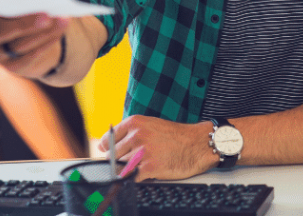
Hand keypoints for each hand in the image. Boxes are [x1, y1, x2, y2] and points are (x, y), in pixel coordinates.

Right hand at [0, 7, 66, 78]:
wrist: (27, 37)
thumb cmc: (18, 10)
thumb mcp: (15, 1)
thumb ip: (19, 0)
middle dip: (25, 24)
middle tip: (46, 16)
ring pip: (18, 45)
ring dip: (43, 33)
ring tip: (61, 20)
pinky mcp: (10, 67)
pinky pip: (29, 57)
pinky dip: (46, 43)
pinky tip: (58, 31)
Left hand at [99, 115, 216, 180]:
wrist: (197, 144)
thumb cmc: (175, 136)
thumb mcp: (150, 125)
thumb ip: (131, 133)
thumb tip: (111, 146)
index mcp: (134, 123)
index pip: (109, 139)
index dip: (106, 148)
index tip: (105, 154)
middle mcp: (136, 135)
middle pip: (113, 154)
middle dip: (118, 161)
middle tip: (127, 163)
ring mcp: (142, 152)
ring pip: (122, 166)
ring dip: (128, 170)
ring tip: (140, 167)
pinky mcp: (149, 167)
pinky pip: (132, 177)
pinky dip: (134, 179)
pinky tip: (143, 175)